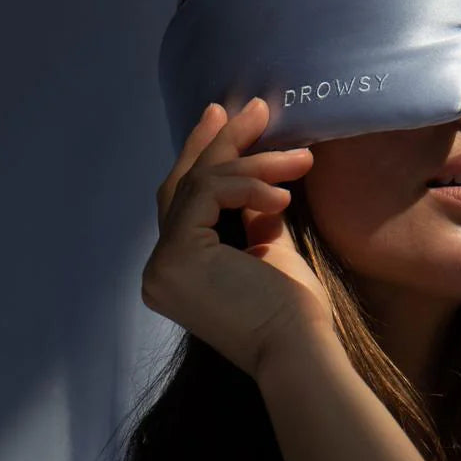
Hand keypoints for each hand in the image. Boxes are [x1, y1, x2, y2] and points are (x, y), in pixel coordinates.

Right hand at [143, 97, 333, 378]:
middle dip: (220, 142)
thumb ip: (254, 214)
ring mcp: (162, 266)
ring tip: (300, 158)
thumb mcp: (271, 248)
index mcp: (179, 272)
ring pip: (200, 185)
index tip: (229, 117)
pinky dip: (248, 184)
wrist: (299, 351)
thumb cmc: (294, 313)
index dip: (204, 155)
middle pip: (184, 186)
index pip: (185, 202)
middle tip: (255, 109)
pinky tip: (283, 196)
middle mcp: (160, 270)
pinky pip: (207, 194)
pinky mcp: (176, 257)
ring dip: (254, 162)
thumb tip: (256, 176)